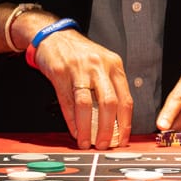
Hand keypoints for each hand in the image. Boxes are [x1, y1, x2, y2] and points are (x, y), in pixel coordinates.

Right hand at [32, 31, 131, 148]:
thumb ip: (110, 87)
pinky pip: (67, 101)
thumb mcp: (102, 64)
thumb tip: (115, 123)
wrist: (55, 35)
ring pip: (86, 105)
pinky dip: (71, 120)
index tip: (123, 140)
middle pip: (108, 103)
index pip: (125, 99)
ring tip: (87, 142)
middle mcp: (99, 66)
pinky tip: (75, 131)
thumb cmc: (81, 54)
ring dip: (87, 128)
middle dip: (108, 129)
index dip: (126, 123)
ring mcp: (78, 69)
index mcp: (114, 65)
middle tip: (105, 145)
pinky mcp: (60, 72)